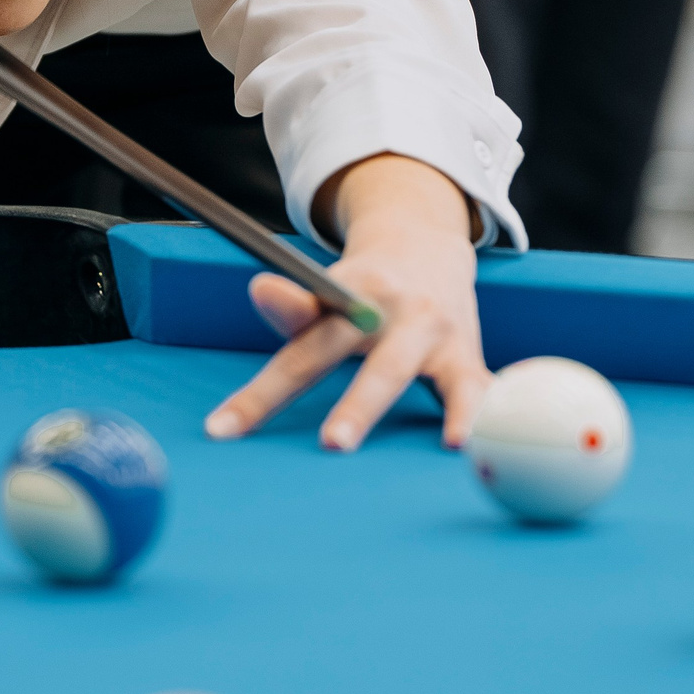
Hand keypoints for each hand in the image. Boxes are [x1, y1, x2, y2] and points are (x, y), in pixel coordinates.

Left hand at [202, 155, 487, 452]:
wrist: (426, 248)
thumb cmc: (362, 289)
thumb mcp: (329, 290)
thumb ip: (296, 306)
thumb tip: (258, 290)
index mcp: (352, 297)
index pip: (301, 354)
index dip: (260, 396)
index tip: (220, 432)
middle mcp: (396, 312)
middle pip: (371, 365)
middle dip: (357, 407)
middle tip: (333, 445)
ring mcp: (434, 333)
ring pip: (421, 375)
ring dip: (428, 412)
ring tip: (435, 444)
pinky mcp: (466, 356)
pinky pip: (472, 389)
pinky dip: (472, 415)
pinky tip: (461, 444)